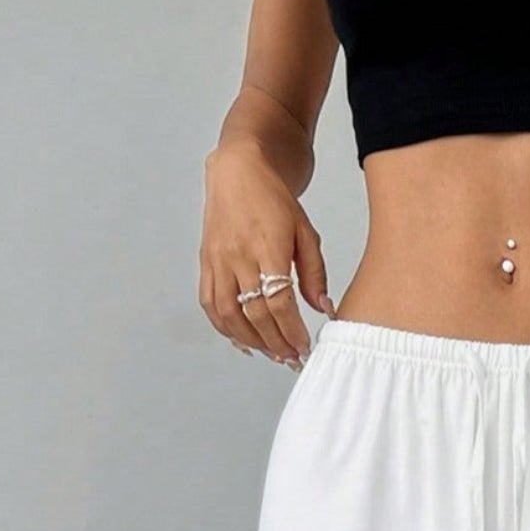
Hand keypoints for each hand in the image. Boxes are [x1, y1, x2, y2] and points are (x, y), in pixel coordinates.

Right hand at [199, 139, 332, 367]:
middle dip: (276, 342)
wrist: (238, 171)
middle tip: (292, 358)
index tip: (305, 346)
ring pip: (229, 314)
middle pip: (255, 313)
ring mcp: (218, 261)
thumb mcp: (305, 231)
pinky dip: (226, 329)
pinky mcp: (206, 264)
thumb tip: (323, 308)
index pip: (278, 300)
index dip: (292, 330)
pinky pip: (210, 305)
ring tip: (272, 353)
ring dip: (252, 341)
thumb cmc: (274, 200)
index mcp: (267, 245)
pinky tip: (244, 341)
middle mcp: (238, 255)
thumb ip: (314, 272)